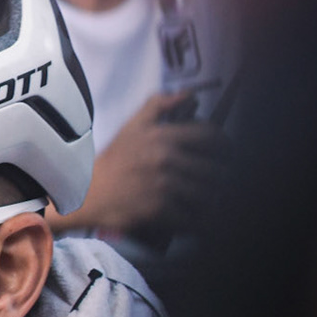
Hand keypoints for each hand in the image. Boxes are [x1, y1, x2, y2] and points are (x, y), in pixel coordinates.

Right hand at [51, 91, 223, 239]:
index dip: (226, 146)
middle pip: (215, 170)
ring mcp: (164, 186)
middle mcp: (167, 160)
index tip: (227, 154)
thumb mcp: (134, 125)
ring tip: (208, 201)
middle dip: (219, 178)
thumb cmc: (114, 160)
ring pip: (208, 195)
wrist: (89, 193)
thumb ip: (160, 104)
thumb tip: (189, 94)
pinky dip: (198, 222)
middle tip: (217, 182)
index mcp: (164, 136)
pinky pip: (193, 218)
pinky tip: (195, 218)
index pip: (212, 137)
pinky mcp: (160, 211)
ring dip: (211, 200)